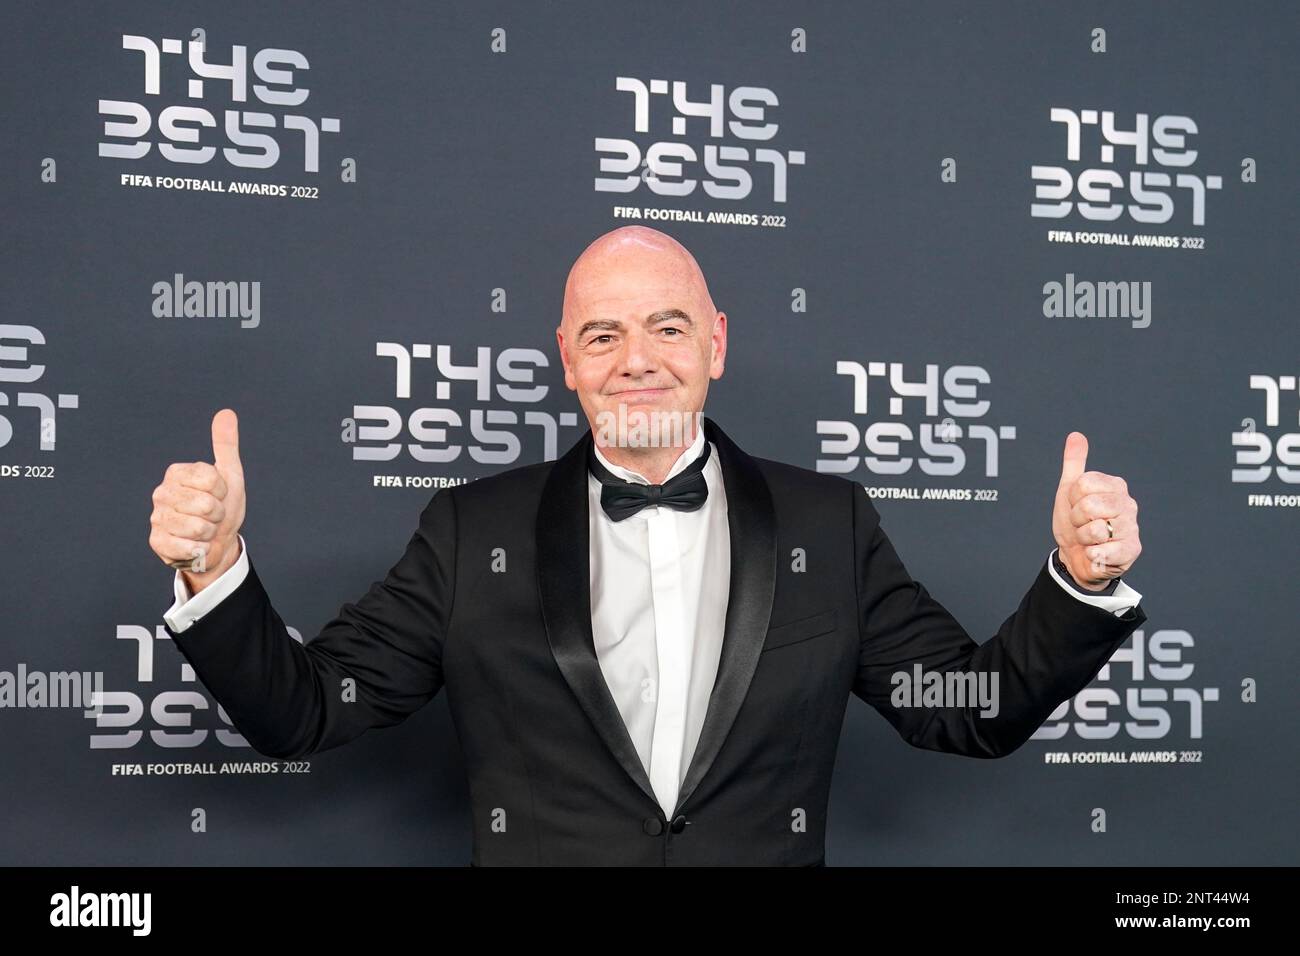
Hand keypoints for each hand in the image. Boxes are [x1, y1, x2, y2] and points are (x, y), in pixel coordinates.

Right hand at [149, 409, 245, 591]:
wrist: (219, 542)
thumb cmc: (223, 506)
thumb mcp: (229, 474)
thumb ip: (225, 445)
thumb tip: (226, 412)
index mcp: (177, 473)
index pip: (211, 479)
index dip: (223, 491)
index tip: (220, 494)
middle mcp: (162, 493)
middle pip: (206, 504)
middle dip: (218, 514)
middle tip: (213, 516)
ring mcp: (157, 518)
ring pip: (199, 527)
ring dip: (209, 533)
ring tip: (204, 530)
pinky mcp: (157, 542)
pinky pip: (188, 547)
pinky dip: (199, 549)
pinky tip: (194, 545)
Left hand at [1051, 432, 1140, 589]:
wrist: (1076, 556)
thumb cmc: (1075, 523)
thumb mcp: (1069, 490)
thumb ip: (1074, 463)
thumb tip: (1076, 436)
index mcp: (1115, 485)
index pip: (1083, 484)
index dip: (1072, 499)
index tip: (1076, 506)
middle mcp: (1128, 504)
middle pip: (1089, 506)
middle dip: (1076, 519)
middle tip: (1081, 524)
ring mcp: (1131, 527)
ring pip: (1094, 530)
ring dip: (1083, 538)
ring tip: (1089, 539)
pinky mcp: (1131, 550)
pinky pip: (1103, 550)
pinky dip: (1092, 554)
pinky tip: (1096, 552)